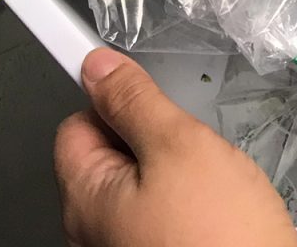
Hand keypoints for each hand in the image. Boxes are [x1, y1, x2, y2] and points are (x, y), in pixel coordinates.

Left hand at [54, 48, 296, 246]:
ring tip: (212, 175)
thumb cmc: (219, 235)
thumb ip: (135, 102)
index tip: (135, 70)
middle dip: (154, 133)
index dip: (111, 95)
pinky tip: (220, 201)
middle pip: (112, 151)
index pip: (77, 122)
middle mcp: (97, 229)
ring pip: (145, 179)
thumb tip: (98, 66)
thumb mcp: (179, 146)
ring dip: (178, 165)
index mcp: (87, 198)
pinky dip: (191, 195)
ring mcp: (128, 244)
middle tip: (190, 139)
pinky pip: (166, 208)